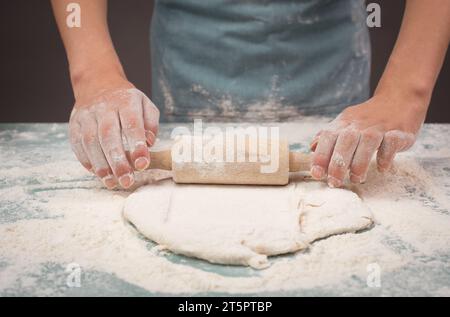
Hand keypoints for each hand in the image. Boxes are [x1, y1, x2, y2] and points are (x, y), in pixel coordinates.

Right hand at [69, 84, 159, 188]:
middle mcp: (104, 107)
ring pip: (91, 142)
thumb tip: (149, 143)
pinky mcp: (74, 124)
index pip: (132, 124)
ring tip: (111, 182)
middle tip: (127, 180)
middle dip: (117, 161)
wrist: (98, 85)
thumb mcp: (145, 105)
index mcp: (126, 102)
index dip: (137, 145)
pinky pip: (78, 144)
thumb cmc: (127, 102)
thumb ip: (150, 124)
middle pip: (108, 136)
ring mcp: (86, 115)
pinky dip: (87, 161)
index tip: (142, 164)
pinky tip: (97, 173)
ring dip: (101, 165)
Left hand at [309, 93, 426, 186]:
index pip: (327, 137)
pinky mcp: (398, 132)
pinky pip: (391, 143)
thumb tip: (312, 148)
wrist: (398, 100)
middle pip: (346, 141)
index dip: (320, 156)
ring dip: (360, 163)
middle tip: (335, 182)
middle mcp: (359, 124)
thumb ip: (328, 136)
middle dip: (338, 164)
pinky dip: (386, 156)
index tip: (317, 174)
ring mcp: (379, 127)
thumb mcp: (344, 124)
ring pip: (368, 142)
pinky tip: (382, 168)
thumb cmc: (366, 119)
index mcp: (343, 124)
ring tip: (356, 179)